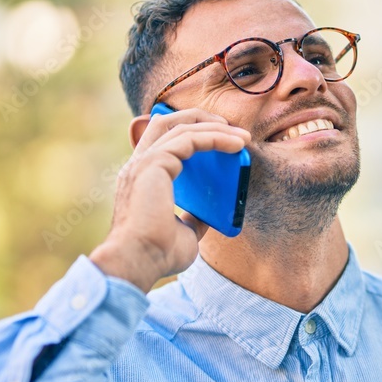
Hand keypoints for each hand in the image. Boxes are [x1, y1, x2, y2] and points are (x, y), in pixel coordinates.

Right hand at [88, 108, 250, 291]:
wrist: (138, 262)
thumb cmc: (156, 254)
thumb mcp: (184, 232)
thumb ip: (194, 218)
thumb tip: (208, 215)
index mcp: (142, 178)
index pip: (163, 141)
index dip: (192, 133)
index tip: (221, 139)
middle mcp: (139, 165)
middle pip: (168, 122)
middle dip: (202, 120)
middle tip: (232, 129)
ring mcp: (145, 162)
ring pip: (182, 127)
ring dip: (215, 127)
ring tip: (243, 136)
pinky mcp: (156, 163)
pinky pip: (190, 139)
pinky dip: (215, 138)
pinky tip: (237, 144)